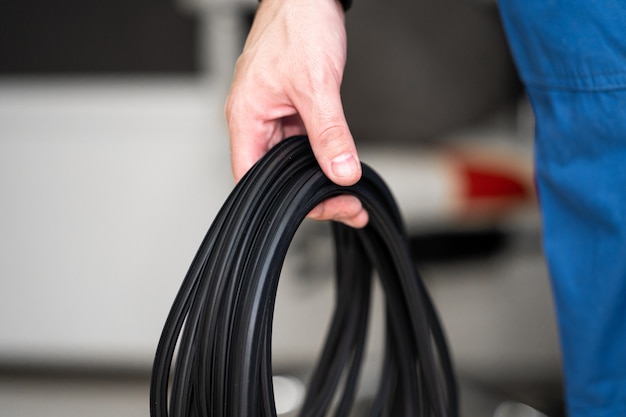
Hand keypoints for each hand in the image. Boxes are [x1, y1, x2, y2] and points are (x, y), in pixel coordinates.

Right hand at [225, 0, 367, 227]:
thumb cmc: (298, 23)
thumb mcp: (317, 85)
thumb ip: (330, 133)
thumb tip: (341, 171)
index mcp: (245, 116)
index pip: (252, 176)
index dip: (282, 200)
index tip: (321, 206)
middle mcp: (255, 119)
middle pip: (275, 173)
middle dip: (310, 192)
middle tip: (346, 203)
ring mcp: (272, 113)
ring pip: (291, 158)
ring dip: (319, 174)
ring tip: (348, 190)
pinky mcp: (289, 107)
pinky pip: (302, 140)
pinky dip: (322, 154)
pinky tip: (341, 163)